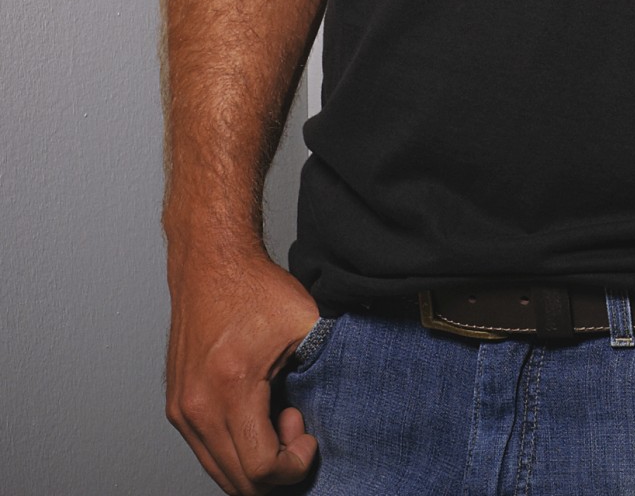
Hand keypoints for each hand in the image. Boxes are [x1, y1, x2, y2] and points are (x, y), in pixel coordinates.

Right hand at [165, 243, 321, 493]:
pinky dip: (237, 449)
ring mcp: (183, 411)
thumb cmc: (254, 287)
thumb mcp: (305, 320)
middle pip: (239, 483)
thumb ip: (330, 359)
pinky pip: (208, 452)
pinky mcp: (178, 408)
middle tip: (295, 423)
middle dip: (276, 469)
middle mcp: (198, 407)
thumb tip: (355, 390)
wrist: (210, 262)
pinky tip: (257, 415)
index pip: (260, 469)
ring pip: (221, 473)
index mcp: (231, 387)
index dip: (294, 465)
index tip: (308, 435)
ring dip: (255, 461)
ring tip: (278, 416)